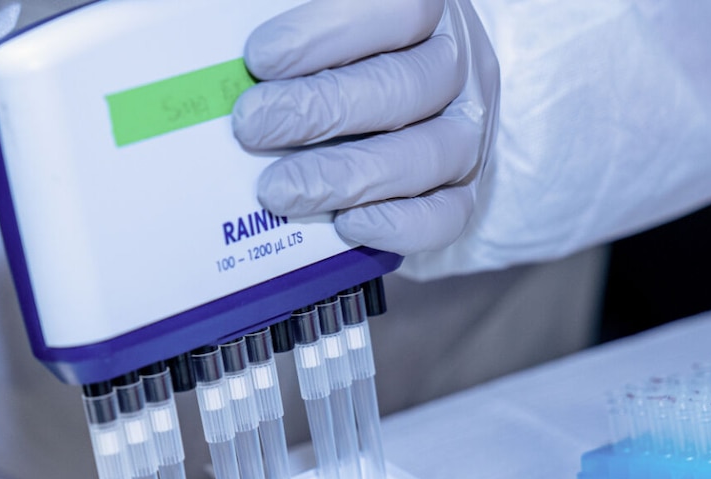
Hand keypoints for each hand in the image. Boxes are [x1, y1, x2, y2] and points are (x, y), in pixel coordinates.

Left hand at [232, 0, 498, 254]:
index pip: (397, 12)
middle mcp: (457, 69)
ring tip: (277, 190)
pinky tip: (346, 224)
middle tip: (250, 127)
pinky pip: (445, 216)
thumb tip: (243, 57)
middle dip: (316, 111)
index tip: (259, 58)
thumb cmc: (341, 59)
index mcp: (432, 12)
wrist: (390, 99)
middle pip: (399, 88)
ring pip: (423, 156)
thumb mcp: (325, 34)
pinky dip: (397, 225)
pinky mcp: (465, 194)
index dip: (327, 34)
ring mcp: (467, 134)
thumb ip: (300, 38)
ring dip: (344, 176)